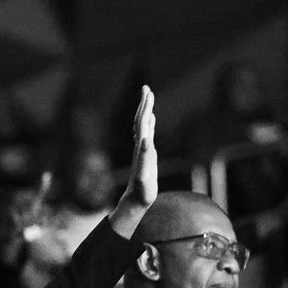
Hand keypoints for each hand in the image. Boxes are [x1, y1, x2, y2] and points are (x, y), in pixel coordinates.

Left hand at [120, 85, 157, 208]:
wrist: (136, 200)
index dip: (146, 107)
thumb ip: (144, 158)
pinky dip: (150, 124)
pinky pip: (148, 134)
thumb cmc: (141, 190)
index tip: (148, 92)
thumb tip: (145, 140)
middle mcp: (140, 145)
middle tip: (146, 88)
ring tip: (148, 98)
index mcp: (141, 147)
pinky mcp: (146, 155)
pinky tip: (152, 119)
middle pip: (141, 120)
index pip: (143, 122)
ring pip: (144, 125)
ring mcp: (143, 149)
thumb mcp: (144, 175)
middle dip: (144, 104)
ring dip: (146, 111)